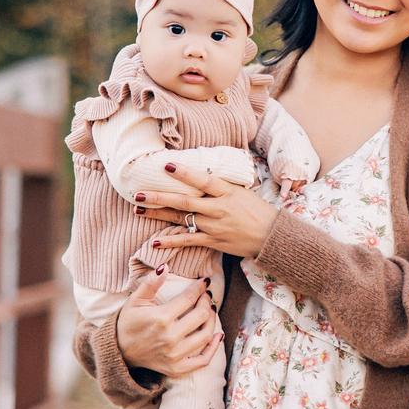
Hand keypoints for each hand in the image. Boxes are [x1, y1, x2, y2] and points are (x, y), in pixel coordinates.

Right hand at [113, 269, 221, 379]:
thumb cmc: (128, 323)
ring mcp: (175, 355)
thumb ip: (150, 283)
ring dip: (212, 320)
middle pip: (201, 315)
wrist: (119, 351)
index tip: (204, 282)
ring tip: (209, 311)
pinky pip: (203, 360)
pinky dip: (214, 348)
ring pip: (206, 335)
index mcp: (161, 318)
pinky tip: (218, 335)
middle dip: (207, 302)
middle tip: (205, 296)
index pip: (189, 298)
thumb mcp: (135, 300)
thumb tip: (165, 266)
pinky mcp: (177, 368)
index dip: (199, 287)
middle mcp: (170, 337)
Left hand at [135, 163, 280, 258]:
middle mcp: (218, 208)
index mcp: (227, 192)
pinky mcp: (213, 241)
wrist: (271, 236)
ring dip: (158, 214)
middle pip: (184, 201)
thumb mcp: (242, 191)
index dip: (185, 173)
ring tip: (138, 209)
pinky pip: (188, 240)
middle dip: (159, 197)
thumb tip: (202, 171)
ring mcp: (214, 226)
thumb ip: (221, 184)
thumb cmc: (257, 210)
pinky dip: (171, 241)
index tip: (167, 166)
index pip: (203, 180)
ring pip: (181, 218)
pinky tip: (155, 241)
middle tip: (138, 193)